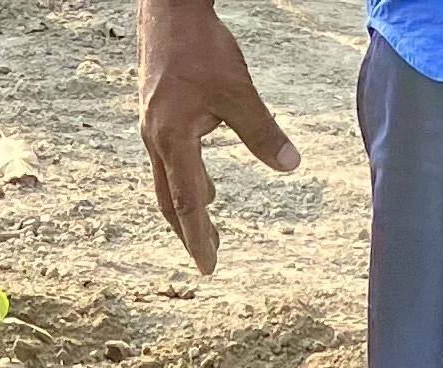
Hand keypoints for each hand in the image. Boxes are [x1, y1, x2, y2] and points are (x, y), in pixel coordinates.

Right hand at [137, 0, 300, 273]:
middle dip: (189, 231)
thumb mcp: (237, 90)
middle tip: (208, 257)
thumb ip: (262, 131)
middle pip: (170, 200)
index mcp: (173, 140)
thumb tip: (290, 165)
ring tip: (206, 226)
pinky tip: (204, 181)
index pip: (188, 202)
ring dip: (186, 206)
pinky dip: (186, 179)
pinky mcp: (156, 114)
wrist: (168, 9)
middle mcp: (156, 139)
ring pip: (168, 180)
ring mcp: (152, 127)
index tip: (208, 266)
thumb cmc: (200, 46)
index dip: (199, 237)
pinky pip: (169, 159)